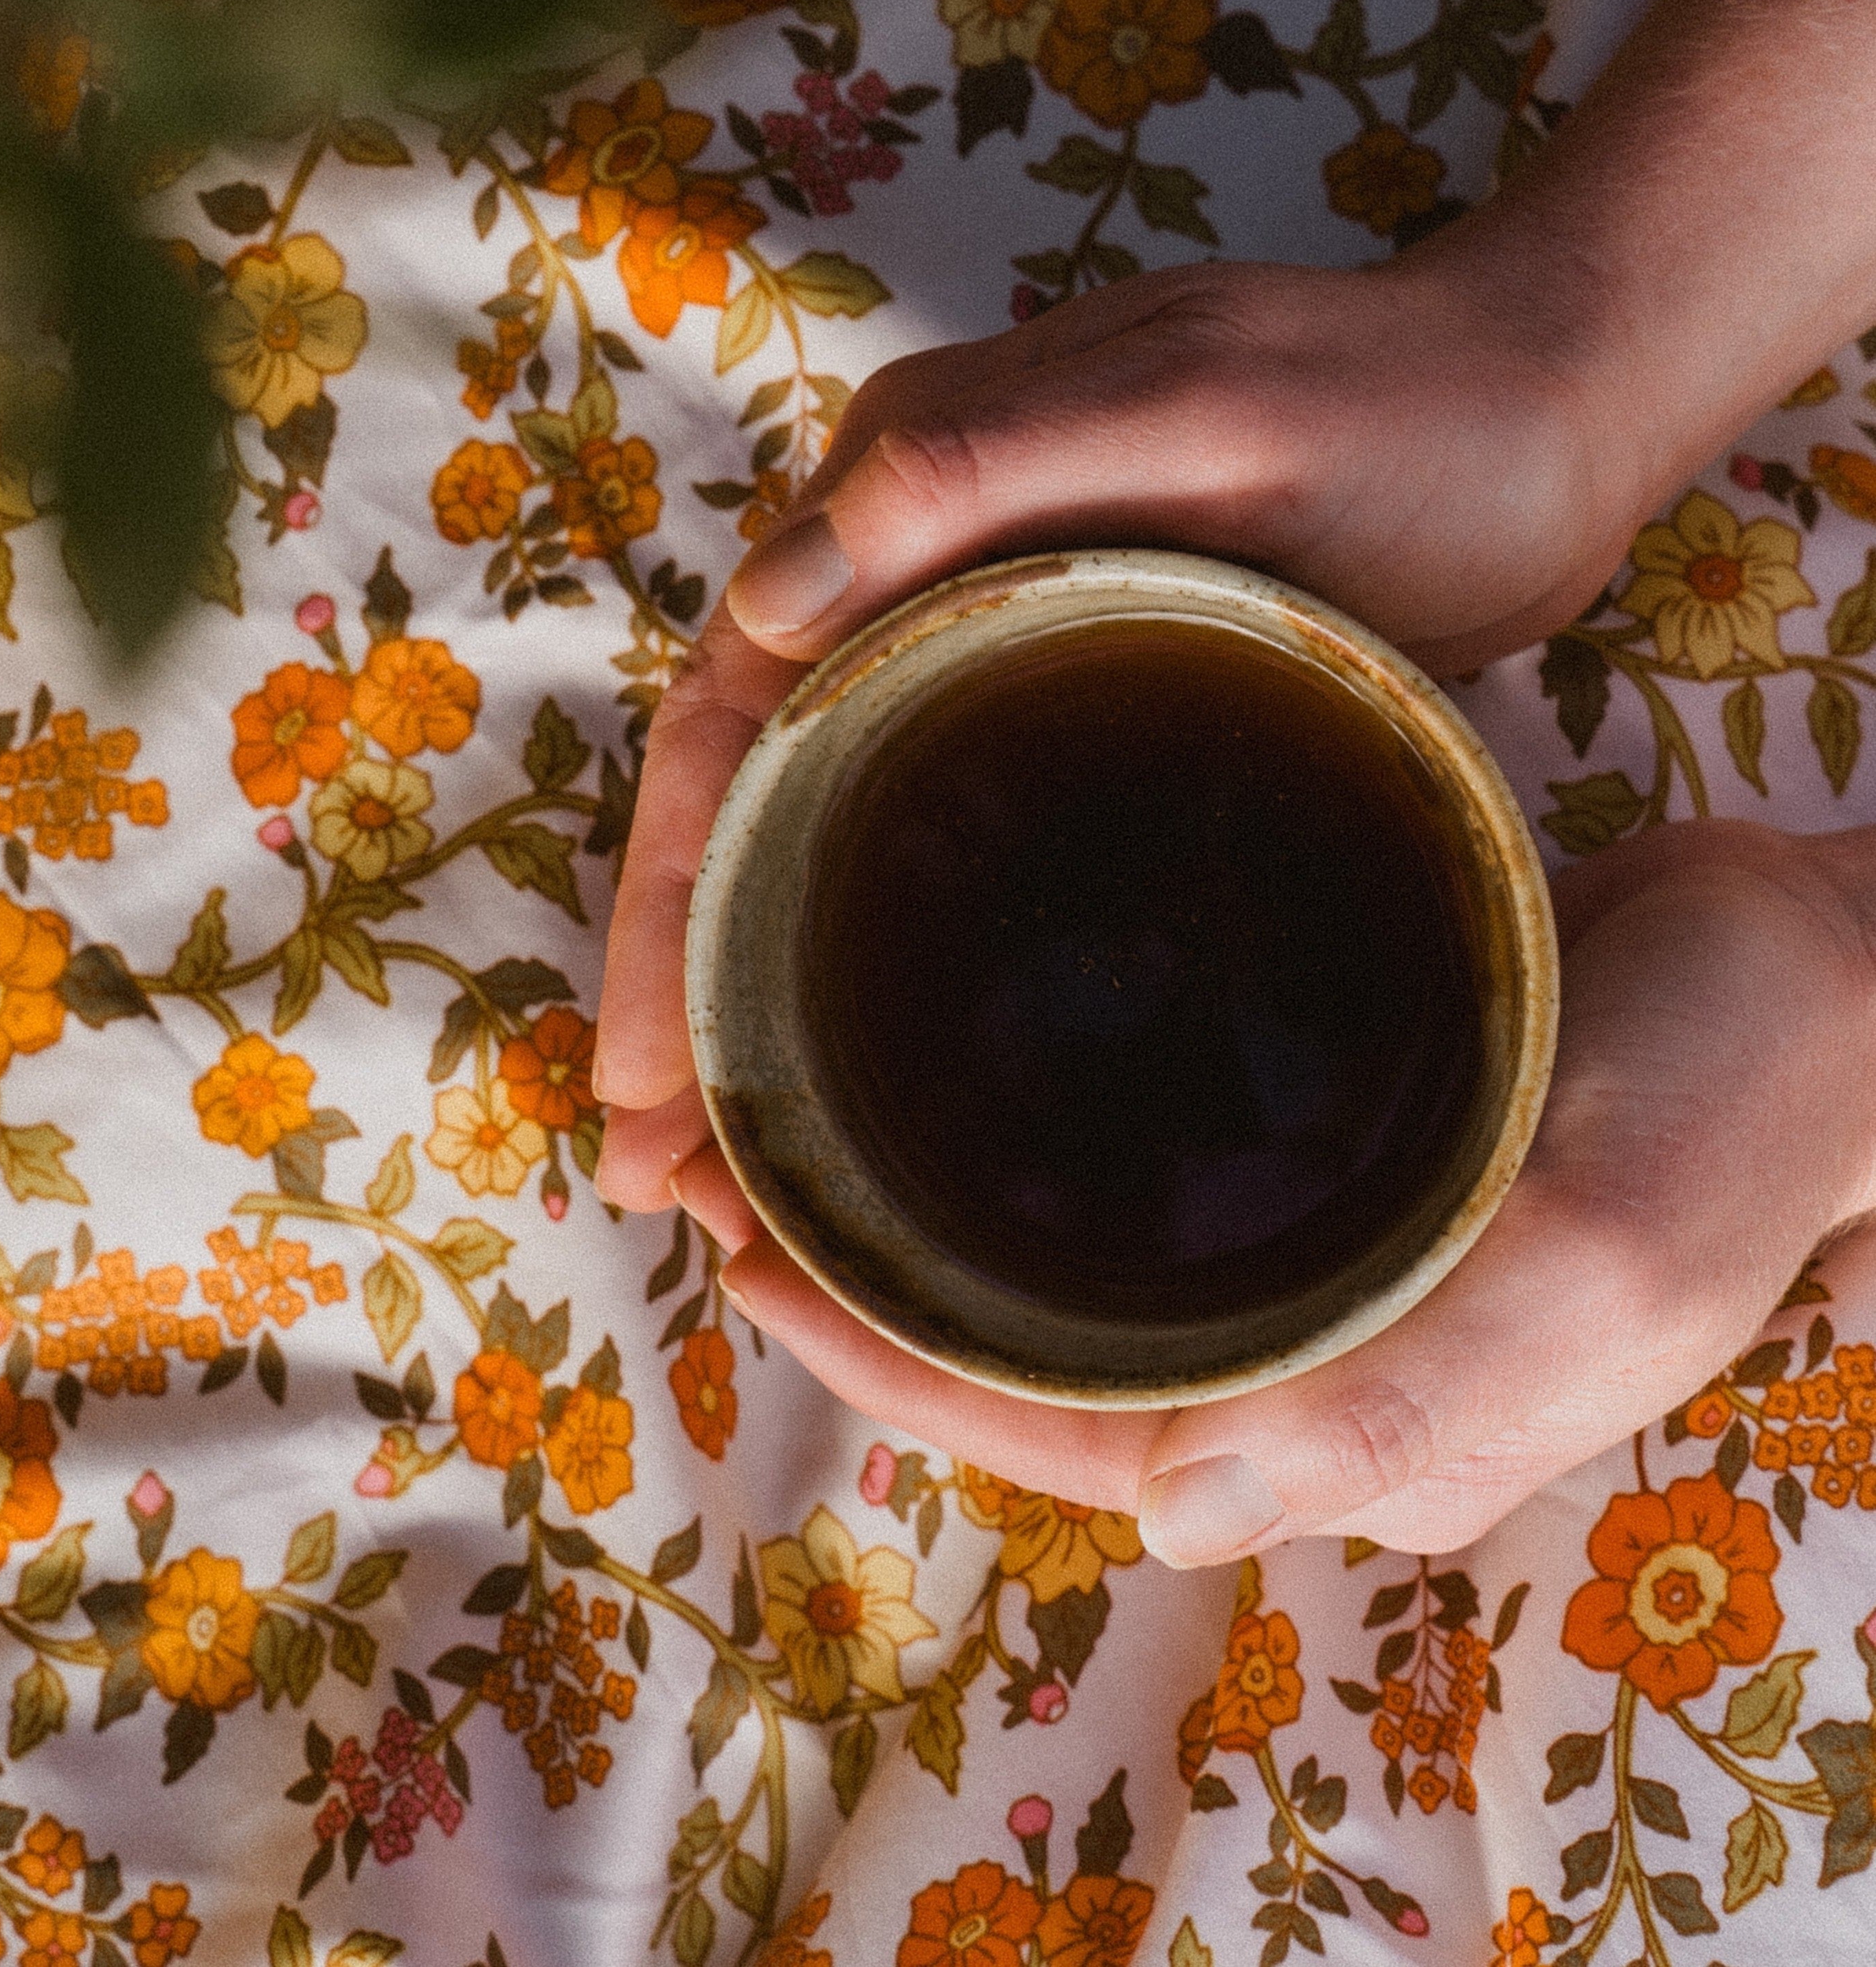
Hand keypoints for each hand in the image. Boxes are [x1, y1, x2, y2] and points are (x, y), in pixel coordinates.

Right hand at [597, 245, 1645, 1217]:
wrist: (1553, 411)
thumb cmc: (1404, 410)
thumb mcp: (1205, 411)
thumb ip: (981, 463)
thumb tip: (763, 596)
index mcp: (899, 491)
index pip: (731, 710)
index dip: (669, 898)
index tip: (645, 1075)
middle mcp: (906, 568)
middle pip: (748, 792)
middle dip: (684, 980)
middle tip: (655, 1173)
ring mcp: (984, 638)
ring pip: (821, 827)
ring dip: (758, 988)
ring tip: (723, 1174)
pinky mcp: (1067, 700)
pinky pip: (926, 836)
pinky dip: (872, 955)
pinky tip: (867, 1079)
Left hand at [641, 817, 1875, 1561]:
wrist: (1823, 971)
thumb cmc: (1726, 1103)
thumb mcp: (1600, 1253)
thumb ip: (1409, 1392)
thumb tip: (1186, 1513)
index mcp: (1360, 1426)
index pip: (1073, 1433)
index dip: (896, 1364)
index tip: (748, 1260)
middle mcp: (1315, 1360)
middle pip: (1041, 1356)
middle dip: (873, 1287)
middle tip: (720, 1172)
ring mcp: (1319, 1261)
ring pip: (1070, 1269)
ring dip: (924, 1213)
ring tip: (784, 1120)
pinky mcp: (1323, 1155)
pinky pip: (1131, 1178)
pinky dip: (1015, 1138)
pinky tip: (930, 1052)